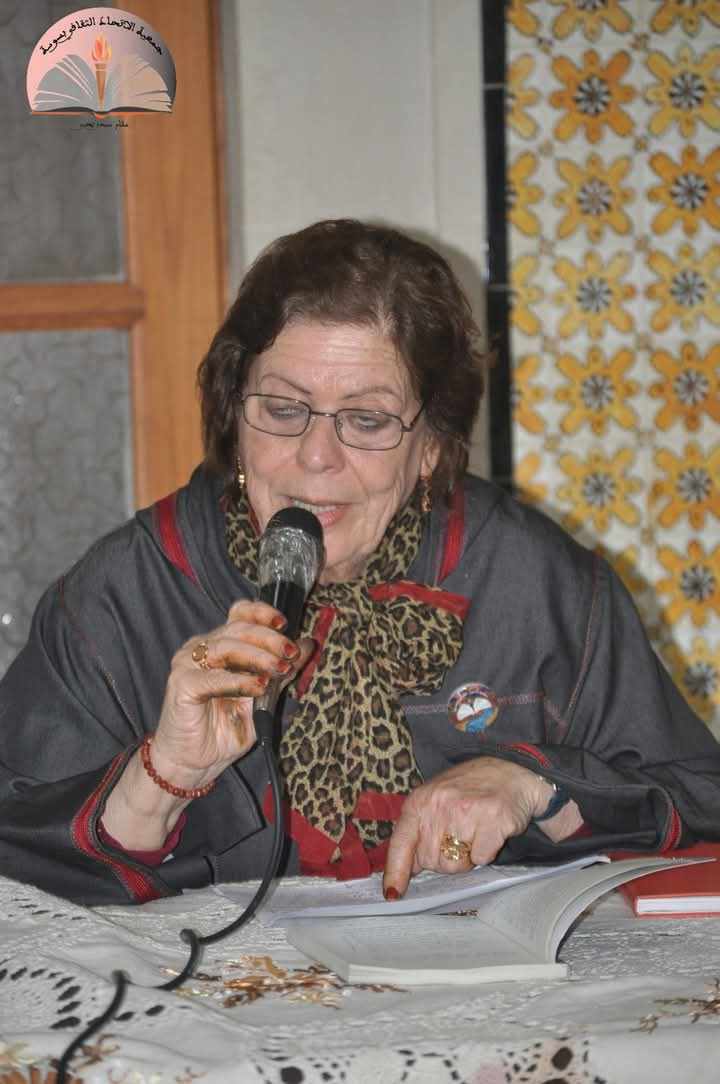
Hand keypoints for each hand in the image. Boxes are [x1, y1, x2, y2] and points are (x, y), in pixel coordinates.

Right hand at [152, 599, 314, 786]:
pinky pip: (213, 677)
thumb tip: (307, 645)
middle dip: (269, 638)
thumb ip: (281, 672)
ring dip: (258, 657)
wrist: (195, 763)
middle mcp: (202, 648)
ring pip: (226, 647)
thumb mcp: (262, 697)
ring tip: (278, 669)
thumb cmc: (225, 729)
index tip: (284, 623)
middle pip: (238, 627)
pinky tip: (258, 687)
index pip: (239, 613)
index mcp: (221, 645)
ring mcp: (188, 664)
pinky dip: (239, 680)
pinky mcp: (182, 685)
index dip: (262, 613)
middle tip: (290, 652)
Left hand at [382, 757, 554, 898]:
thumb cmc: (468, 791)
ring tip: (475, 832)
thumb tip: (407, 869)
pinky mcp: (493, 819)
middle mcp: (439, 804)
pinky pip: (482, 858)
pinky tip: (490, 831)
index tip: (392, 894)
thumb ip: (418, 831)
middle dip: (446, 858)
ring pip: (457, 864)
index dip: (396, 871)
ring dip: (467, 856)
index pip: (401, 842)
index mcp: (420, 801)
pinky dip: (487, 852)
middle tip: (459, 836)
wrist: (508, 772)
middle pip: (433, 862)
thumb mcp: (434, 802)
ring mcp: (466, 811)